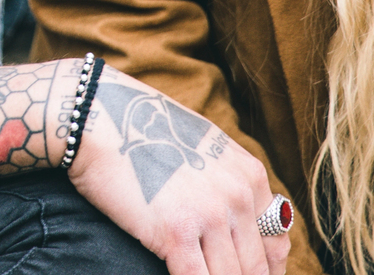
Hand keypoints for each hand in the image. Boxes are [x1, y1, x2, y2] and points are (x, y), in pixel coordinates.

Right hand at [64, 65, 284, 274]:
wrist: (96, 115)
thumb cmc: (140, 130)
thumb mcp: (202, 147)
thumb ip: (227, 182)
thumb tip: (238, 221)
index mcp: (249, 175)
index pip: (277, 240)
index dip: (267, 269)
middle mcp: (238, 195)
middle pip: (257, 267)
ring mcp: (210, 214)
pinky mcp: (176, 232)